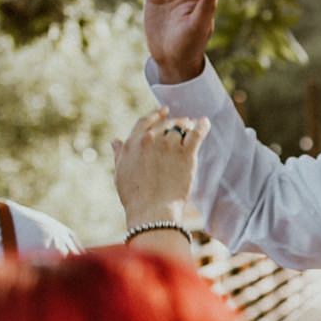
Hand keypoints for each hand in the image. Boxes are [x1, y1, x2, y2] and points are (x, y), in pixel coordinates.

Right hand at [113, 107, 206, 224]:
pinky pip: (197, 134)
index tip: (163, 111)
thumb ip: (120, 154)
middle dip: (174, 121)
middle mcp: (149, 140)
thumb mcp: (120, 172)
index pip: (145, 122)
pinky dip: (202, 126)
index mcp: (132, 143)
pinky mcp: (186, 154)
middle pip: (165, 123)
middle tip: (184, 123)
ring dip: (187, 125)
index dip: (156, 115)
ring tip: (193, 126)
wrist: (151, 209)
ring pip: (180, 127)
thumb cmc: (134, 196)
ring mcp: (168, 146)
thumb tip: (115, 140)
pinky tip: (205, 122)